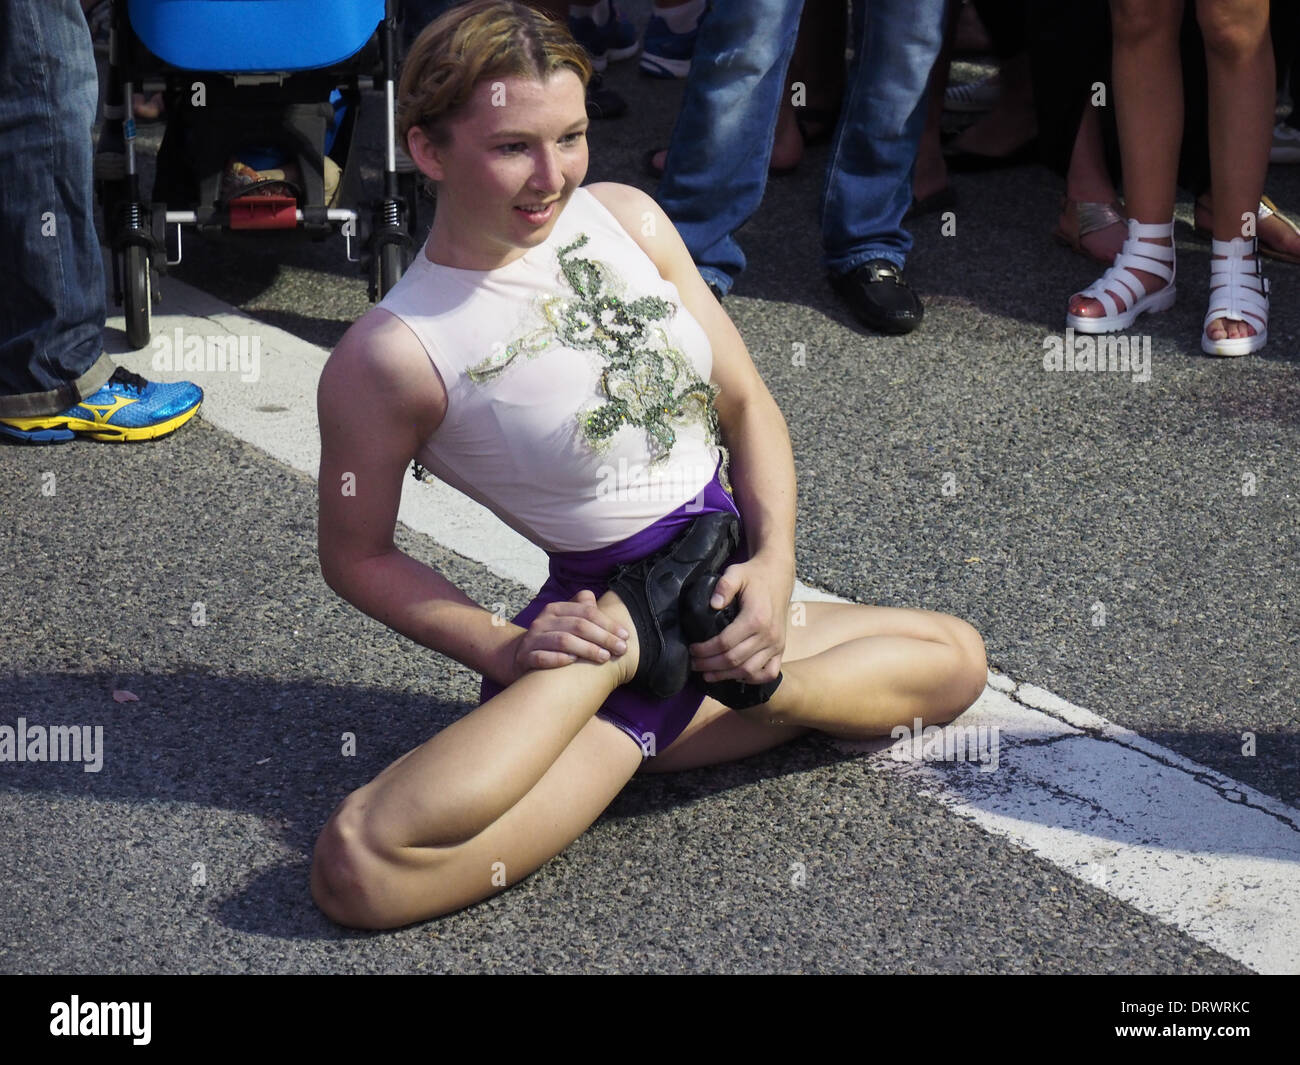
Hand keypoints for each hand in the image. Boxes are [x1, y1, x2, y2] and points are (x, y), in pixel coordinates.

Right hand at [510, 589, 628, 679]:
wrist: (518, 657)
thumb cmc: (551, 639)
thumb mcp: (565, 621)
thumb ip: (581, 609)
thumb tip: (595, 599)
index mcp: (556, 609)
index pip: (586, 612)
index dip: (608, 623)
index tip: (625, 636)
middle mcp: (543, 621)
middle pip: (578, 625)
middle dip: (603, 637)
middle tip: (620, 649)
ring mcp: (533, 638)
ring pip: (563, 640)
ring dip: (586, 649)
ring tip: (604, 657)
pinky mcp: (525, 657)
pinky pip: (542, 657)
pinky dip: (558, 659)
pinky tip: (573, 662)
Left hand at [687, 557, 792, 685]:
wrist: (778, 576)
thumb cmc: (753, 576)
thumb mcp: (736, 573)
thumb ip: (724, 586)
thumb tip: (713, 604)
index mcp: (756, 618)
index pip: (725, 643)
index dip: (705, 650)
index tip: (692, 650)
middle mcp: (768, 635)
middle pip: (734, 660)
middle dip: (710, 665)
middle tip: (694, 665)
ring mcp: (776, 644)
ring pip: (749, 671)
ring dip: (726, 676)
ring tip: (708, 674)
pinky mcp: (781, 649)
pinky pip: (769, 672)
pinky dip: (752, 679)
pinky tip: (736, 676)